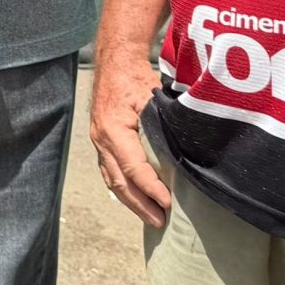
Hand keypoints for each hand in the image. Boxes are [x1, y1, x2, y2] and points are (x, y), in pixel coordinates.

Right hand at [88, 46, 170, 225]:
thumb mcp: (153, 96)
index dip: (150, 188)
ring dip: (132, 202)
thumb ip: (165, 124)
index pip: (132, 167)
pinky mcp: (101, 143)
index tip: (168, 203)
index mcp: (113, 129)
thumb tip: (186, 153)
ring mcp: (98, 143)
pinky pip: (110, 173)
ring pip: (112, 181)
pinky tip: (138, 200)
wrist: (115, 62)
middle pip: (119, 182)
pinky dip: (125, 190)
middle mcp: (101, 140)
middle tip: (160, 222)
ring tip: (151, 218)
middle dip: (141, 205)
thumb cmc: (135, 77)